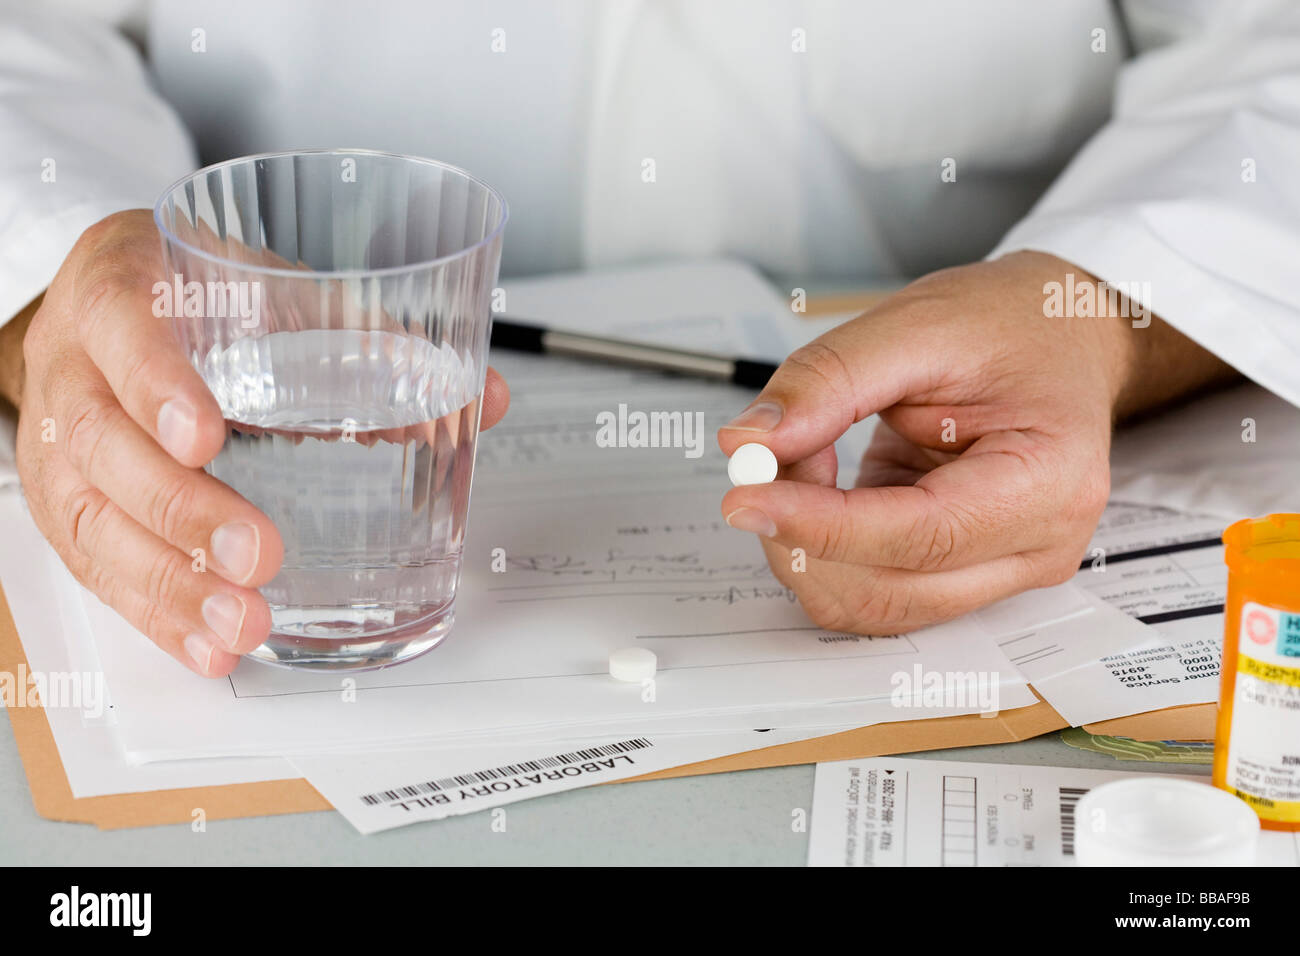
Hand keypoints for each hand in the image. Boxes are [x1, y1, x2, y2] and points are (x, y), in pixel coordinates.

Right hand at [14, 209, 509, 676]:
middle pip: (104, 445)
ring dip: (170, 584)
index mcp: (121, 290)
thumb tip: (485, 396)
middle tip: (259, 555)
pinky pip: (96, 568)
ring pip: (93, 520)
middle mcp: (73, 369)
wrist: (109, 305)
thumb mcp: (272, 288)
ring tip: (242, 624)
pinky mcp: (64, 507)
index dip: (157, 384)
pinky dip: (157, 614)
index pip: (124, 329)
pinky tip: (207, 645)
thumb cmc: (196, 296)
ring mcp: (54, 444)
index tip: (207, 436)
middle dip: (183, 511)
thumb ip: (370, 337)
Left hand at [717, 251, 1235, 633]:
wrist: (1057, 337)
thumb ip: (828, 381)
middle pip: (888, 589)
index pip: (916, 535)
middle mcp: (1035, 546)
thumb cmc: (1009, 326)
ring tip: (805, 460)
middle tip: (768, 457)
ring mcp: (1003, 571)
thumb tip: (749, 443)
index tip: (744, 496)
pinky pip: (872, 591)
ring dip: (806, 548)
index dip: (817, 525)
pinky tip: (823, 490)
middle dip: (802, 533)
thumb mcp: (915, 323)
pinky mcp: (964, 576)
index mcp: (1047, 480)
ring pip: (871, 605)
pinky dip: (823, 552)